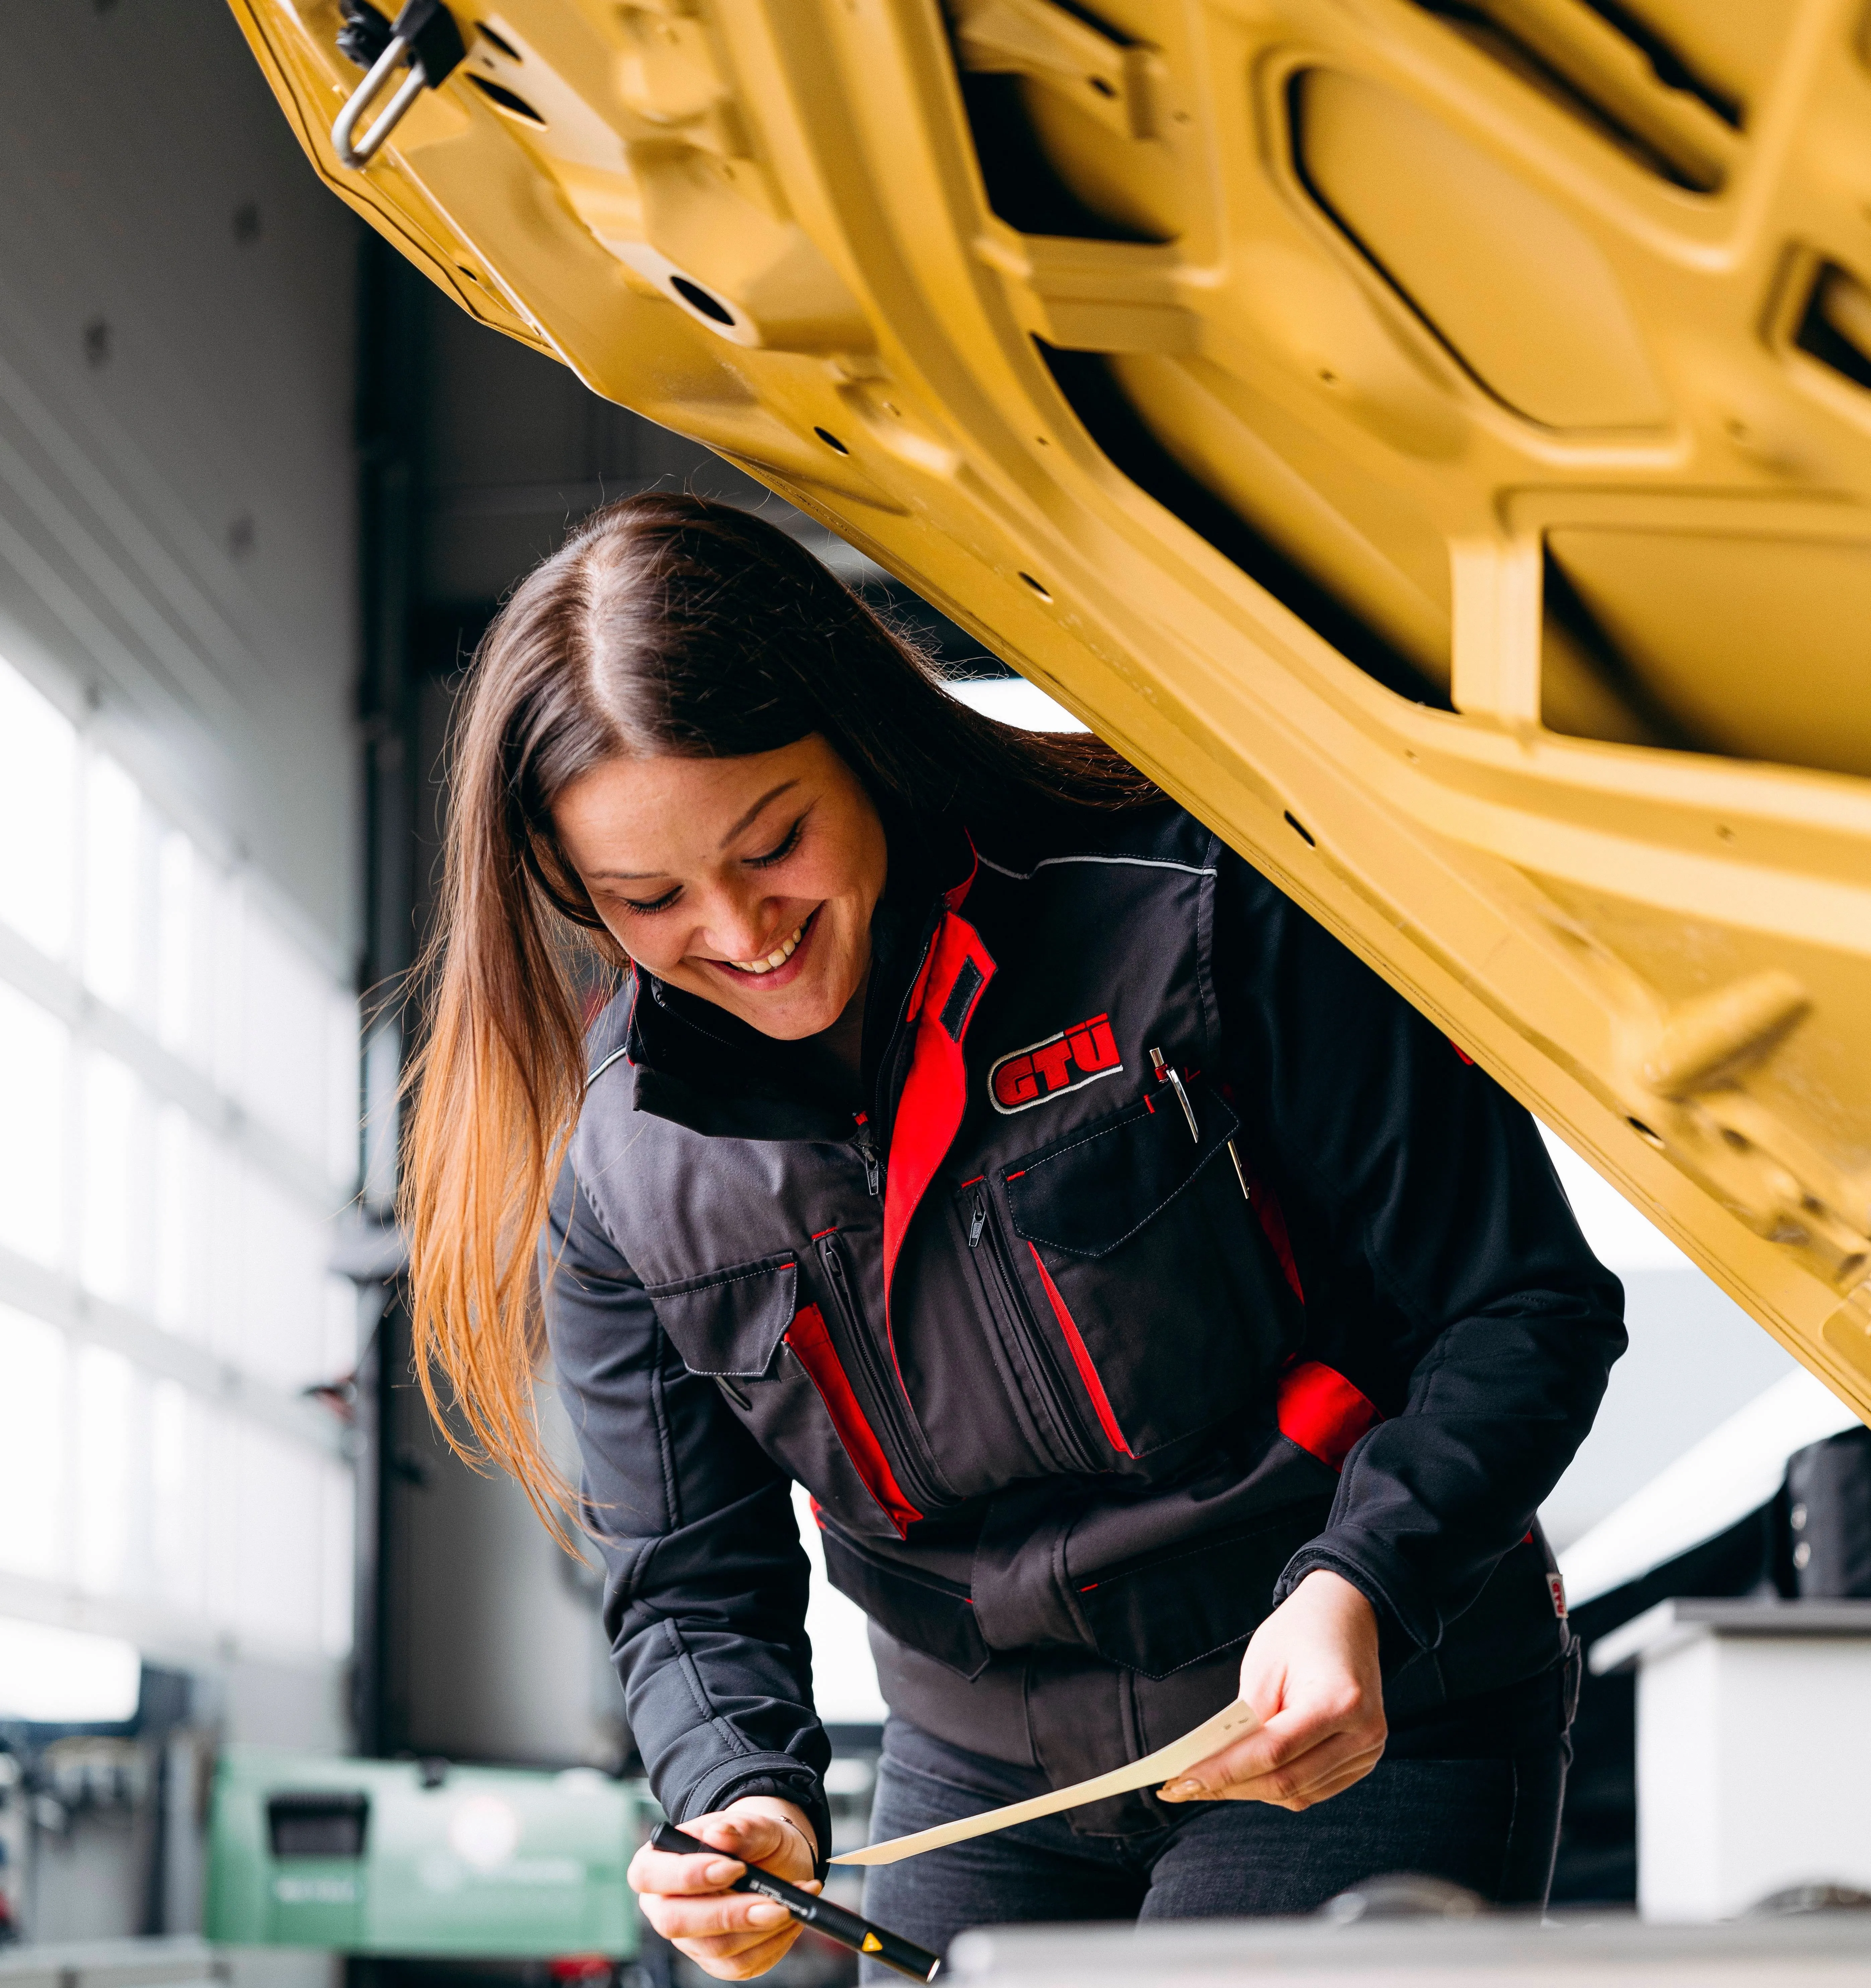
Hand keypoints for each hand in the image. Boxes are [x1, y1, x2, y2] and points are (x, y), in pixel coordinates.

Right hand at [627, 1796, 820, 1979]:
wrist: (775, 1860)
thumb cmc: (753, 1839)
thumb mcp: (754, 1823)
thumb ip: (739, 1827)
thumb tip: (719, 1834)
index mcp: (657, 1862)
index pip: (647, 1874)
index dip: (686, 1874)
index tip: (734, 1867)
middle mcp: (664, 1906)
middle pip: (674, 1922)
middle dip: (728, 1913)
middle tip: (774, 1903)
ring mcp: (690, 1939)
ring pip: (714, 1948)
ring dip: (761, 1929)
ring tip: (793, 1905)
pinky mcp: (717, 1961)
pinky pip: (740, 1965)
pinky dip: (773, 1943)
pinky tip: (792, 1919)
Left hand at [1159, 1569, 1385, 1810]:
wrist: (1347, 1615)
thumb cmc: (1303, 1630)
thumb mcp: (1264, 1664)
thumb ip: (1245, 1718)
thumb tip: (1216, 1763)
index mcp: (1339, 1701)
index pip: (1273, 1752)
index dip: (1226, 1770)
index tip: (1185, 1779)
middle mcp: (1361, 1733)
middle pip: (1286, 1782)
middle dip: (1231, 1787)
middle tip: (1186, 1786)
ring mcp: (1367, 1751)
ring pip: (1298, 1794)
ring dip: (1250, 1791)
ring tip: (1210, 1782)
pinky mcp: (1362, 1761)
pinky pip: (1313, 1790)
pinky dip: (1277, 1788)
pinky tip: (1248, 1777)